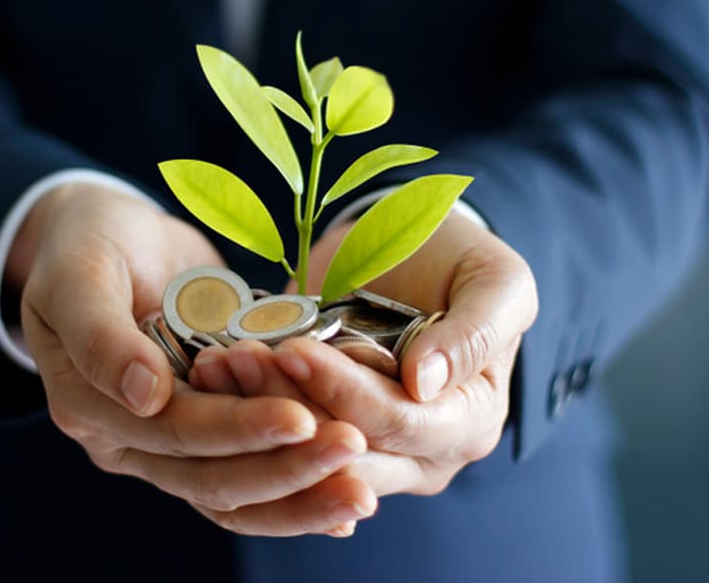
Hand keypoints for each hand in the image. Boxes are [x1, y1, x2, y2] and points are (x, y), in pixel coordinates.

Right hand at [11, 182, 375, 534]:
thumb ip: (100, 334)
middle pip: (211, 478)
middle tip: (352, 446)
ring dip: (298, 491)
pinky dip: (294, 488)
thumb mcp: (78, 274)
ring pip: (235, 490)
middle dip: (285, 469)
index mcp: (89, 406)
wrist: (109, 237)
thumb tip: (144, 397)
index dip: (237, 431)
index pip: (173, 434)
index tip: (302, 418)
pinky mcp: (205, 424)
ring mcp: (168, 438)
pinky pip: (249, 469)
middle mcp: (128, 439)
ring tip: (362, 487)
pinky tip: (344, 505)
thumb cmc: (88, 245)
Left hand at [193, 209, 536, 524]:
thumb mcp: (495, 281)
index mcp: (468, 422)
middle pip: (342, 450)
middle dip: (285, 405)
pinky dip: (243, 412)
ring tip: (217, 363)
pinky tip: (213, 377)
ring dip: (254, 413)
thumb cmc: (459, 261)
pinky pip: (279, 441)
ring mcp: (365, 451)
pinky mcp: (320, 435)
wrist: (409, 253)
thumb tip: (427, 383)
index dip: (342, 390)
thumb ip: (478, 329)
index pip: (398, 424)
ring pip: (301, 455)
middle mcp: (419, 454)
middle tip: (237, 358)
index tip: (294, 348)